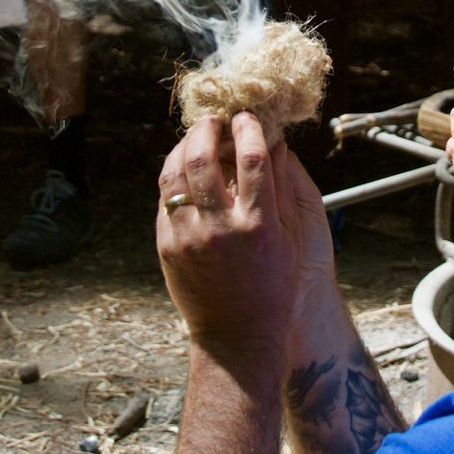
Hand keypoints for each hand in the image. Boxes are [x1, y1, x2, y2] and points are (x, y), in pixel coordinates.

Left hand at [157, 114, 300, 354]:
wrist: (237, 336)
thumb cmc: (272, 287)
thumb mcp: (288, 239)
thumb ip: (281, 189)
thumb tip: (277, 144)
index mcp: (258, 224)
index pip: (252, 157)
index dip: (249, 129)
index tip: (247, 118)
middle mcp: (220, 227)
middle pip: (203, 156)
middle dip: (207, 128)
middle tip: (214, 120)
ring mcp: (189, 237)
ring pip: (174, 173)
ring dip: (183, 147)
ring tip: (194, 139)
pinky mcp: (168, 246)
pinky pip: (164, 199)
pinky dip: (174, 177)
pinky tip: (183, 171)